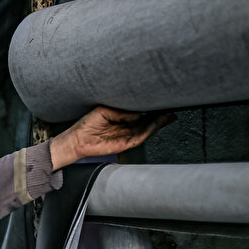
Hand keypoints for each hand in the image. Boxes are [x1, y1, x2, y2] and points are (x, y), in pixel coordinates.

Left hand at [49, 106, 175, 169]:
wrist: (77, 139)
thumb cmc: (87, 124)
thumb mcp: (105, 111)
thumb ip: (122, 111)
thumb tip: (139, 111)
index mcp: (122, 119)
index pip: (140, 115)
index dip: (151, 110)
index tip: (161, 104)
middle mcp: (126, 128)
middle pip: (147, 123)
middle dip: (160, 117)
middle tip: (171, 110)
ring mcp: (126, 137)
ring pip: (146, 130)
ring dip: (158, 124)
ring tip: (168, 116)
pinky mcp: (124, 144)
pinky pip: (140, 137)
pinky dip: (149, 131)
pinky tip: (156, 124)